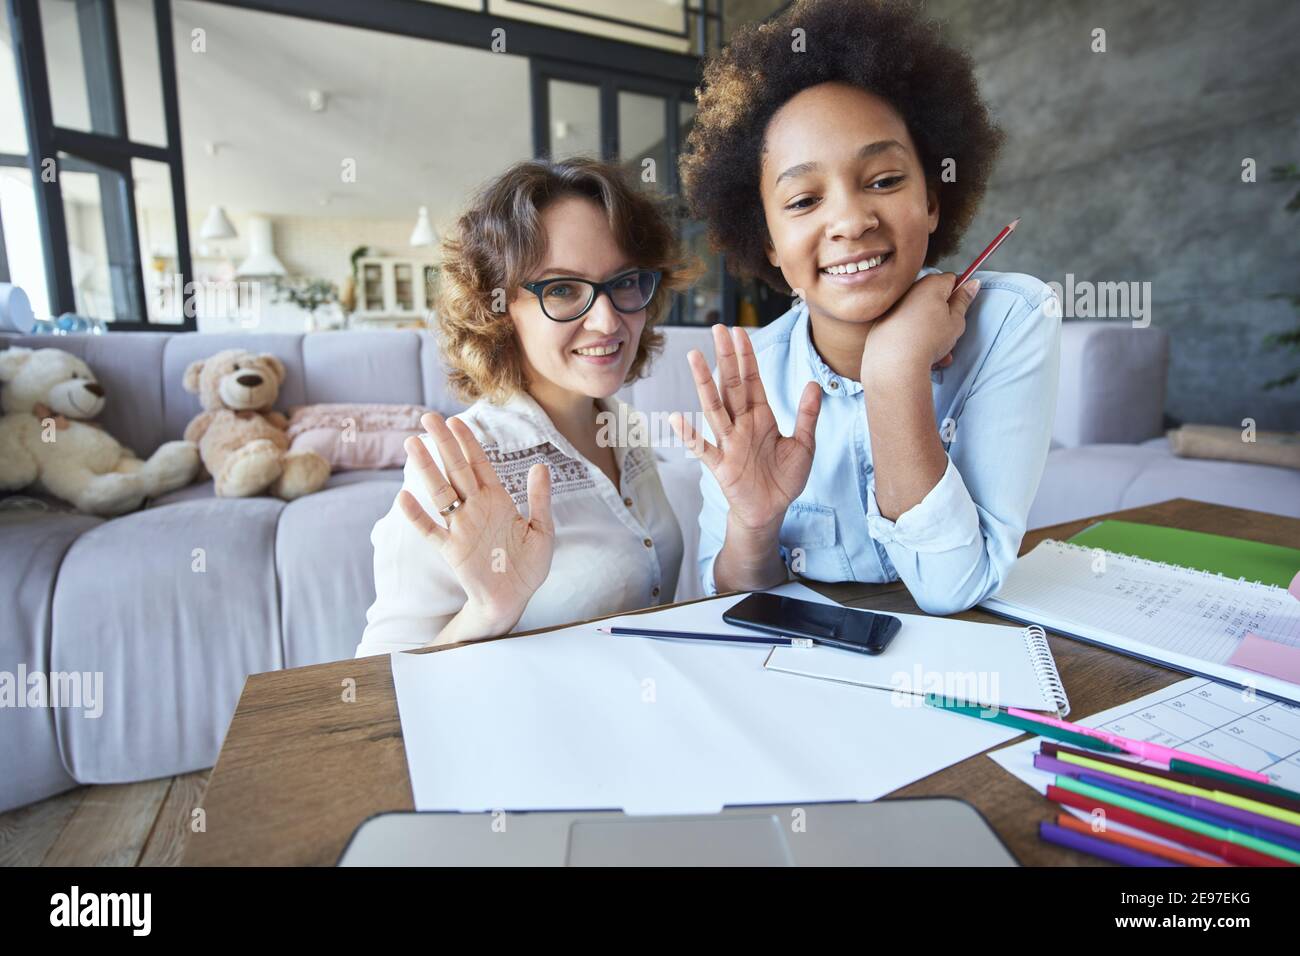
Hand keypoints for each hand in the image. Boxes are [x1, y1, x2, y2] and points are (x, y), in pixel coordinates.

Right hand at [399, 412, 554, 630]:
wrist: (514, 599)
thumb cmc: (528, 565)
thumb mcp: (542, 530)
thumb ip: (539, 498)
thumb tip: (541, 466)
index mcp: (497, 500)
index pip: (478, 463)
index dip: (467, 442)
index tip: (455, 420)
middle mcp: (475, 508)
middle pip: (456, 469)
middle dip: (443, 443)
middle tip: (428, 418)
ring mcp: (461, 527)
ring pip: (440, 492)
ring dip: (426, 469)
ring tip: (412, 444)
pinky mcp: (452, 550)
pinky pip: (431, 531)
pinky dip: (417, 516)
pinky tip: (404, 498)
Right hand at [669, 324, 820, 534]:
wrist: (771, 512)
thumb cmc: (784, 479)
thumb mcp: (804, 445)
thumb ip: (807, 415)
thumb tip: (814, 384)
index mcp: (761, 417)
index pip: (751, 379)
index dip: (746, 356)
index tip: (738, 332)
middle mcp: (741, 424)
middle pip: (731, 385)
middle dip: (725, 357)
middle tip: (718, 328)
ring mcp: (729, 443)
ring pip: (714, 407)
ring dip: (704, 383)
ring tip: (694, 357)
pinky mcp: (721, 466)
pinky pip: (702, 449)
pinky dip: (688, 435)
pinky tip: (676, 419)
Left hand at [863, 274, 977, 379]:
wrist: (896, 363)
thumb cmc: (927, 341)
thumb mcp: (956, 321)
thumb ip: (964, 300)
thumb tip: (971, 284)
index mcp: (931, 285)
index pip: (951, 279)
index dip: (959, 293)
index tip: (961, 306)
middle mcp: (910, 290)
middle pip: (934, 297)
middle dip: (944, 314)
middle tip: (949, 332)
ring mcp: (894, 305)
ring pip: (920, 314)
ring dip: (931, 330)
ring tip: (937, 350)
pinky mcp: (883, 321)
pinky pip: (904, 325)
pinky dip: (913, 336)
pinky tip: (919, 353)